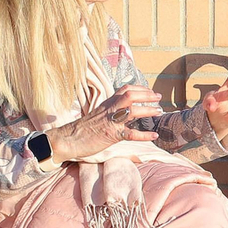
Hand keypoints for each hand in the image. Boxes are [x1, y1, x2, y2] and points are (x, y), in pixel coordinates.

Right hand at [46, 85, 161, 161]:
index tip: (150, 91)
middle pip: (130, 95)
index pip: (125, 89)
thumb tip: (124, 110)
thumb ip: (111, 111)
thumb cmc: (83, 128)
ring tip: (159, 112)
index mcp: (107, 104)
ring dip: (147, 110)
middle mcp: (110, 110)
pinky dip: (144, 135)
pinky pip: (130, 134)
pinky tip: (154, 136)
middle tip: (158, 98)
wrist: (68, 139)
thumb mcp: (98, 114)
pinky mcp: (111, 135)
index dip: (139, 88)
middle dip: (146, 95)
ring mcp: (111, 122)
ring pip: (131, 111)